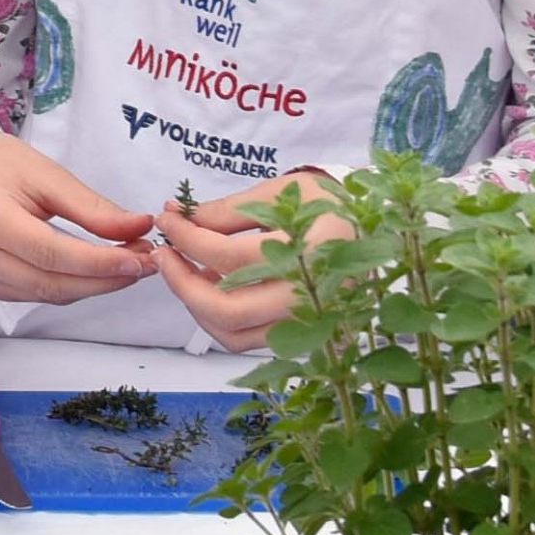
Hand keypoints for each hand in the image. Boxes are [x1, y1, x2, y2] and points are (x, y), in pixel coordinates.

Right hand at [0, 129, 158, 306]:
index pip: (52, 253)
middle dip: (105, 279)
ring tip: (127, 264)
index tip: (142, 257)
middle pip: (51, 283)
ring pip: (47, 295)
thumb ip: (91, 207)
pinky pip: (35, 295)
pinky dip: (70, 286)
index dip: (100, 262)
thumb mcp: (45, 172)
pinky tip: (94, 270)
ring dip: (93, 286)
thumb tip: (139, 227)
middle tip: (145, 263)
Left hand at [150, 171, 354, 350]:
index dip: (187, 238)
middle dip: (182, 283)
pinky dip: (219, 319)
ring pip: (233, 334)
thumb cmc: (324, 205)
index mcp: (310, 254)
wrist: (369, 229)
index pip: (230, 257)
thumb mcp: (279, 194)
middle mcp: (311, 298)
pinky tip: (211, 287)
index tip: (167, 220)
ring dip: (197, 306)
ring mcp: (308, 325)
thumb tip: (177, 216)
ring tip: (185, 271)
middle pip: (227, 309)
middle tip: (164, 256)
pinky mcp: (301, 337)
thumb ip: (227, 211)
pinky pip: (247, 340)